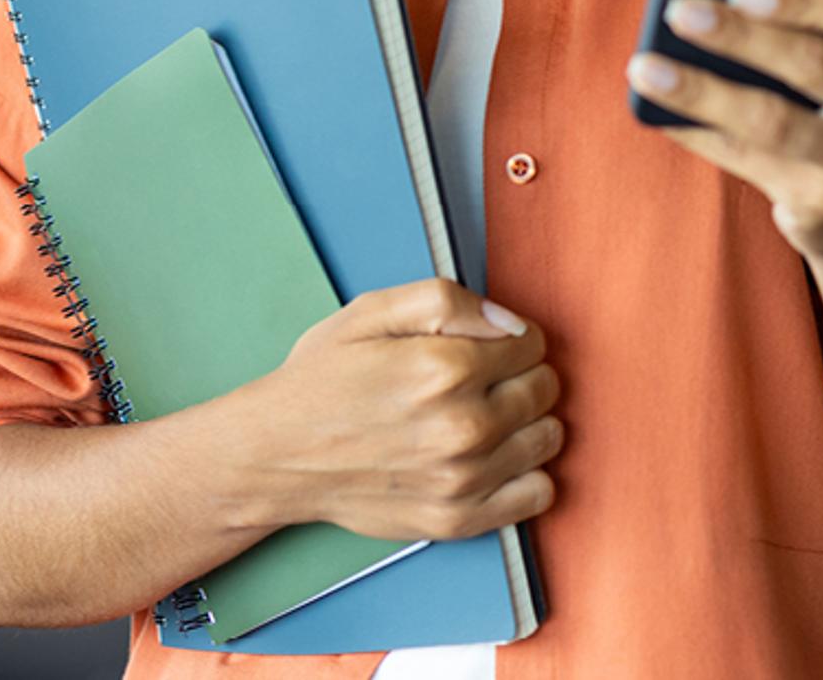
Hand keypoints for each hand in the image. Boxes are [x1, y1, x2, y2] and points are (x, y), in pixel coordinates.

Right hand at [240, 277, 561, 543]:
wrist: (274, 457)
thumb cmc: (322, 382)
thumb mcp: (372, 312)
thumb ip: (449, 302)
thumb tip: (509, 322)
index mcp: (443, 368)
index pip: (533, 344)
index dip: (511, 340)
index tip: (485, 349)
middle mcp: (460, 426)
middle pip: (546, 388)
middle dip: (522, 376)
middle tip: (481, 383)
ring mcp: (461, 479)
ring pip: (548, 438)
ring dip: (528, 423)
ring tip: (486, 418)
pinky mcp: (456, 520)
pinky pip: (537, 495)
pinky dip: (527, 475)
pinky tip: (494, 459)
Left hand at [630, 0, 822, 267]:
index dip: (807, 0)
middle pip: (820, 67)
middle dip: (744, 35)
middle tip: (680, 8)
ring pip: (773, 123)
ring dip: (702, 90)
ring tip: (644, 66)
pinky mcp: (821, 210)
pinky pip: (746, 162)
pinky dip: (696, 130)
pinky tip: (654, 109)